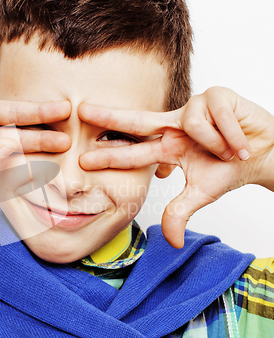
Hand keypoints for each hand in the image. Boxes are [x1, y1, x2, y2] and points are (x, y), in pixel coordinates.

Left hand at [78, 87, 273, 247]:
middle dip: (109, 116)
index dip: (110, 155)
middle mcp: (175, 125)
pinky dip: (230, 136)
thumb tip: (170, 241)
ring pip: (191, 124)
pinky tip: (240, 142)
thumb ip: (180, 211)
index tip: (83, 160)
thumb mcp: (201, 193)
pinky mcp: (216, 95)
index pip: (134, 152)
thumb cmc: (230, 169)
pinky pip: (214, 117)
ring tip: (230, 152)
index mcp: (168, 147)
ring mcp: (194, 108)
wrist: (265, 154)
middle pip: (138, 120)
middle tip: (81, 111)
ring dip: (214, 145)